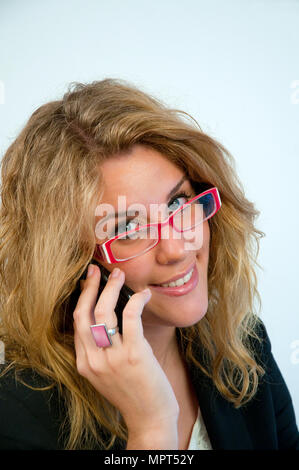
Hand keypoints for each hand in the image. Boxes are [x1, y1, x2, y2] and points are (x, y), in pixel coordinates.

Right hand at [73, 264, 178, 441]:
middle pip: (84, 313)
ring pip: (104, 312)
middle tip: (98, 271)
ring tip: (120, 275)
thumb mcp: (106, 373)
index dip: (83, 298)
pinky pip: (131, 317)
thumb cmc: (132, 393)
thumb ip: (100, 350)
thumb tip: (107, 317)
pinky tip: (143, 294)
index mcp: (84, 363)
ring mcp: (112, 358)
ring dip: (112, 288)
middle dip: (90, 287)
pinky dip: (136, 300)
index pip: (77, 323)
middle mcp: (93, 360)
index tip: (89, 283)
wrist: (150, 419)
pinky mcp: (133, 355)